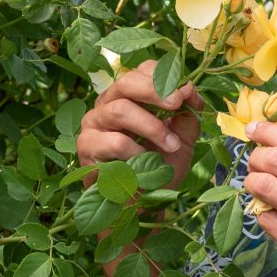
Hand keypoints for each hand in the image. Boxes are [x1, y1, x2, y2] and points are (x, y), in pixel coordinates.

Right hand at [77, 60, 202, 190]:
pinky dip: (136, 151)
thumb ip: (187, 115)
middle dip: (155, 91)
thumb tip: (190, 88)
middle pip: (127, 81)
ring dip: (152, 126)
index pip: (142, 70)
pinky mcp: (86, 147)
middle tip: (177, 103)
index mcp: (131, 95)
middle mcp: (109, 103)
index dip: (164, 77)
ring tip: (171, 145)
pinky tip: (144, 163)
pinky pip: (113, 141)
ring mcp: (94, 123)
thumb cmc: (159, 169)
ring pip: (120, 109)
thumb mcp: (182, 140)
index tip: (184, 94)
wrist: (142, 206)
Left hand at [244, 121, 276, 276]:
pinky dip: (262, 212)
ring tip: (255, 185)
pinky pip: (266, 218)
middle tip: (254, 162)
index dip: (267, 131)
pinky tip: (271, 214)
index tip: (253, 129)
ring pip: (263, 185)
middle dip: (256, 157)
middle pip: (274, 159)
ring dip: (252, 182)